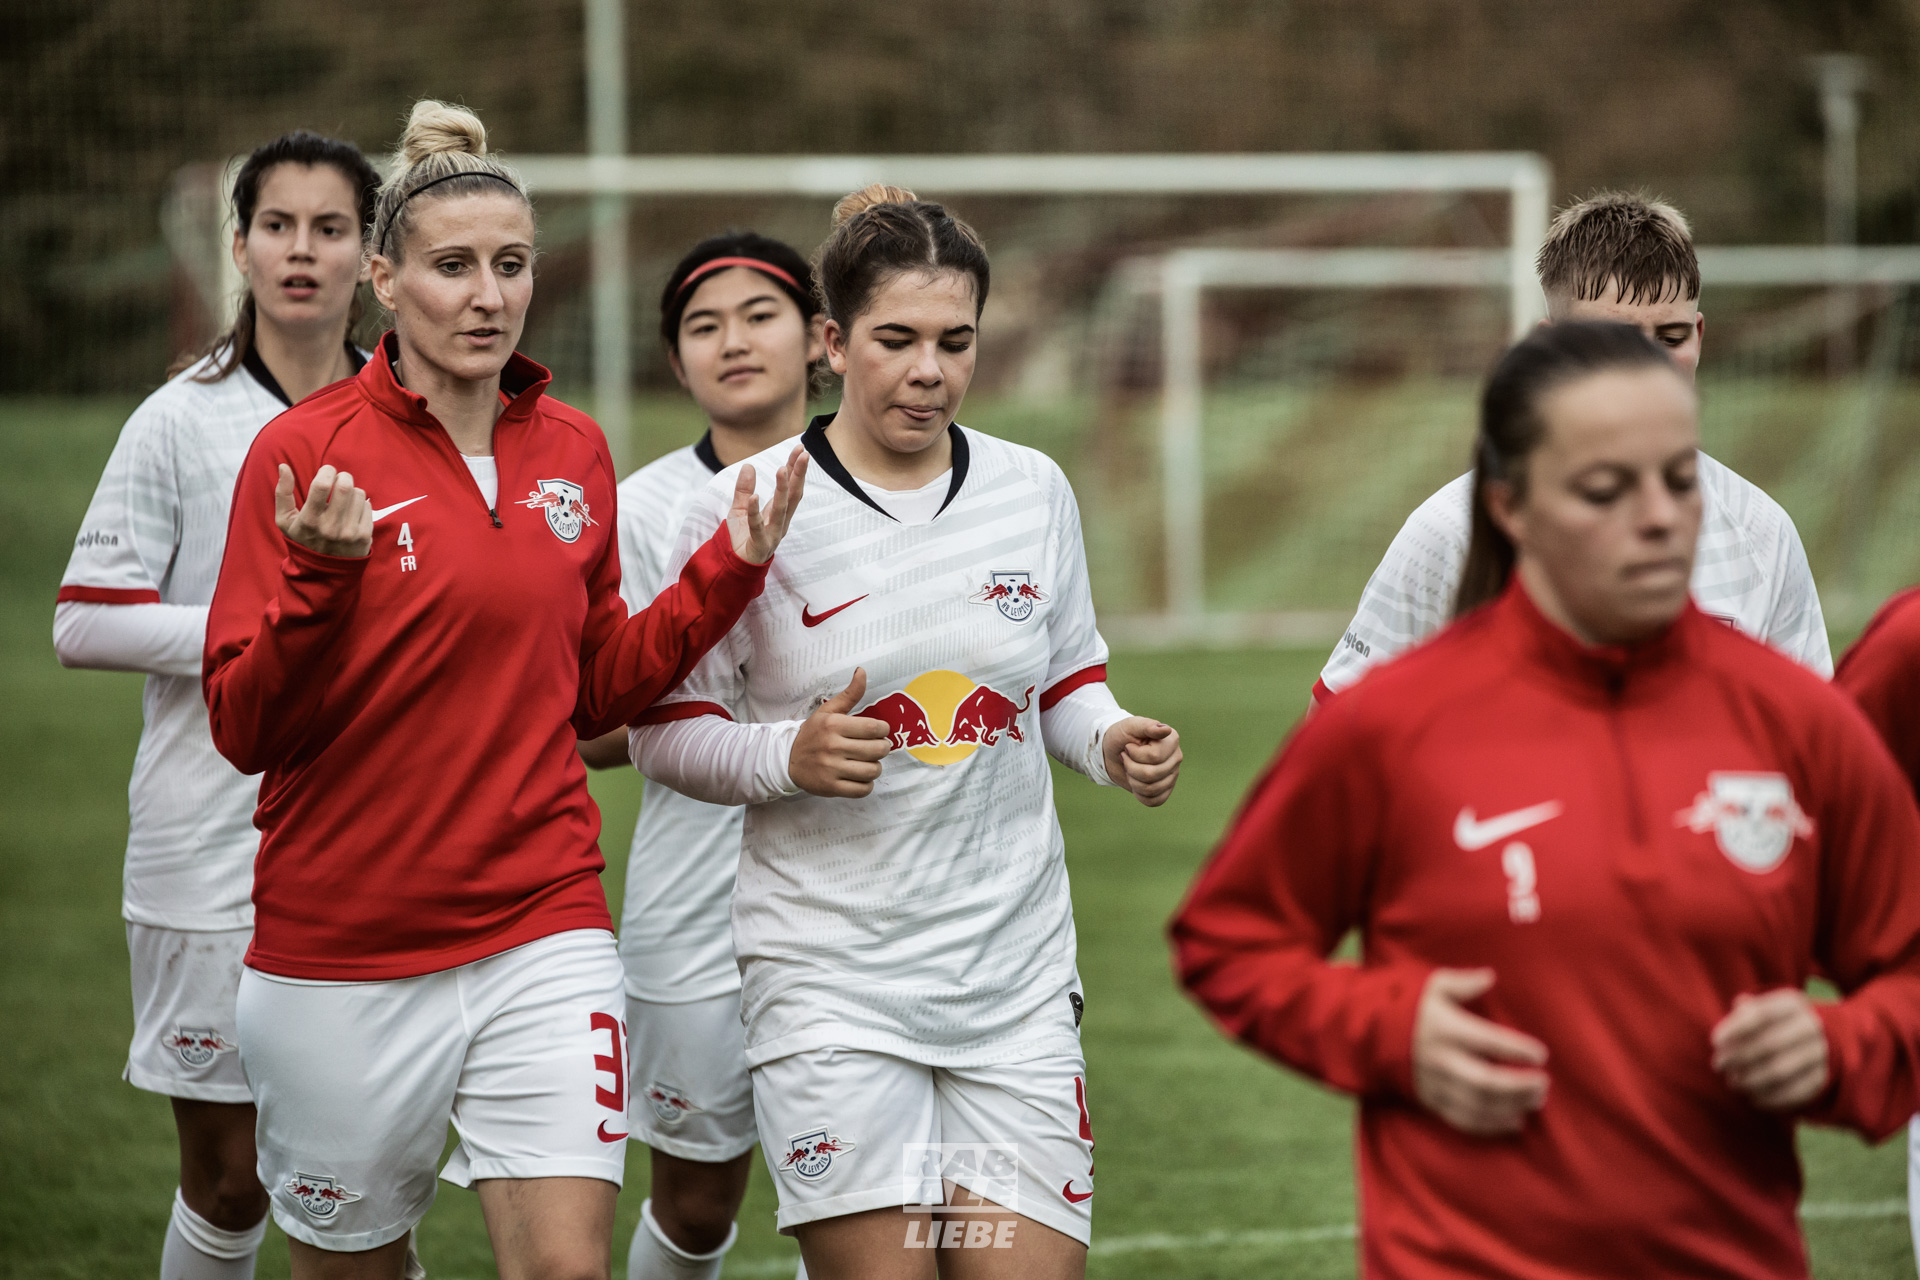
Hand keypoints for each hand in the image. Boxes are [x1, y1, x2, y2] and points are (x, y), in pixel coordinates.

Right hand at [275, 464, 371, 557]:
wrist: (324, 571)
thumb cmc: (303, 538)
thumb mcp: (285, 520)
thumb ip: (282, 492)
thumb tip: (283, 466)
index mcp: (310, 520)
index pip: (322, 485)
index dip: (326, 471)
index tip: (326, 472)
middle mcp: (330, 527)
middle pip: (345, 486)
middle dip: (343, 477)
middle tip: (338, 480)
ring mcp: (349, 532)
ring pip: (358, 494)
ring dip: (352, 491)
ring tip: (343, 500)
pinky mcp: (365, 536)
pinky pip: (368, 506)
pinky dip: (360, 504)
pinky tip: (351, 512)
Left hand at [729, 445, 808, 564]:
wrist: (734, 567)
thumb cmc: (741, 539)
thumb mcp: (740, 509)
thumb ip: (744, 489)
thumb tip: (748, 466)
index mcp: (778, 513)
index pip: (790, 487)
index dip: (796, 469)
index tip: (800, 449)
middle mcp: (780, 522)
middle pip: (792, 495)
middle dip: (798, 474)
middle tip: (803, 454)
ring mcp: (772, 534)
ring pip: (780, 509)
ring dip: (782, 489)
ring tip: (782, 469)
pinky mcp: (759, 544)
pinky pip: (757, 526)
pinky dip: (756, 511)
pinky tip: (755, 496)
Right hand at [789, 668, 891, 797]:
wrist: (787, 759)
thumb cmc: (813, 734)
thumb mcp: (828, 711)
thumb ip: (850, 694)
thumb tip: (862, 671)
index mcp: (834, 725)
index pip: (874, 728)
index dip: (883, 730)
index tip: (878, 732)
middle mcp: (833, 746)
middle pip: (877, 750)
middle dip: (882, 748)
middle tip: (877, 747)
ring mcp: (831, 769)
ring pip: (872, 771)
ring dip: (875, 767)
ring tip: (868, 762)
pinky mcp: (831, 787)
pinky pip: (862, 790)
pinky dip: (867, 785)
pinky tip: (860, 777)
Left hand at [1102, 717, 1181, 805]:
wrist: (1113, 753)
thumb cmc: (1122, 736)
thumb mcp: (1130, 726)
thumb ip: (1147, 726)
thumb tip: (1166, 730)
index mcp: (1171, 740)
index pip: (1154, 756)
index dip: (1134, 755)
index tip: (1127, 746)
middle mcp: (1176, 758)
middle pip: (1151, 774)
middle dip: (1130, 768)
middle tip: (1125, 759)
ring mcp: (1172, 775)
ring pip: (1152, 789)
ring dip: (1133, 781)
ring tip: (1129, 769)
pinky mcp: (1166, 790)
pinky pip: (1154, 801)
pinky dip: (1139, 794)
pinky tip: (1135, 782)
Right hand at [1412, 968, 1549, 1135]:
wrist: (1368, 1035)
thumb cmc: (1407, 1006)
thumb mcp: (1431, 985)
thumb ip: (1463, 982)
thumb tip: (1490, 976)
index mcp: (1446, 1029)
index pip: (1489, 1042)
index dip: (1518, 1049)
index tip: (1541, 1054)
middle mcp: (1442, 1060)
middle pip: (1488, 1081)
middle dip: (1520, 1086)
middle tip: (1543, 1083)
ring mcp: (1435, 1084)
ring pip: (1479, 1104)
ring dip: (1511, 1106)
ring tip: (1535, 1101)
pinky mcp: (1430, 1101)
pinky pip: (1464, 1120)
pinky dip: (1491, 1125)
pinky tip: (1514, 1121)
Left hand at [1711, 989, 1828, 1111]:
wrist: (1814, 1041)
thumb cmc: (1772, 1023)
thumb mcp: (1760, 1010)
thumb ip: (1742, 1015)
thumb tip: (1727, 1030)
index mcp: (1792, 1004)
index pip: (1761, 1015)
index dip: (1735, 1029)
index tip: (1714, 1042)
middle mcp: (1810, 1027)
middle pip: (1769, 1044)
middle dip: (1738, 1057)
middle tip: (1718, 1065)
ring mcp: (1820, 1053)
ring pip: (1780, 1070)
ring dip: (1751, 1079)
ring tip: (1733, 1082)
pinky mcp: (1822, 1078)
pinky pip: (1794, 1092)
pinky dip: (1770, 1098)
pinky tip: (1752, 1098)